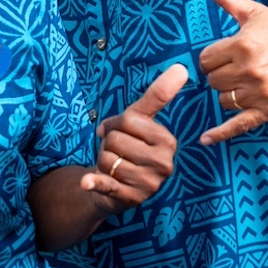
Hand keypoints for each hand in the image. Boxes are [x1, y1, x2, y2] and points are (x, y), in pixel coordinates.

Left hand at [79, 63, 188, 208]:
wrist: (117, 185)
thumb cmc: (129, 146)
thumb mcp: (139, 121)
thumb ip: (158, 95)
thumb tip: (181, 68)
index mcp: (168, 141)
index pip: (129, 120)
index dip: (115, 123)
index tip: (118, 130)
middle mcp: (164, 164)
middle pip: (116, 139)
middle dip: (108, 143)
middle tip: (116, 151)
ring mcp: (149, 184)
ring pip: (107, 158)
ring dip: (102, 160)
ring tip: (113, 165)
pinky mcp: (130, 199)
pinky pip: (107, 184)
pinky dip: (95, 183)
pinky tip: (87, 181)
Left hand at [197, 0, 267, 144]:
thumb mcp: (257, 13)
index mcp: (244, 44)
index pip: (206, 59)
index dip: (213, 58)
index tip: (225, 55)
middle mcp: (250, 70)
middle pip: (212, 81)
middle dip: (220, 75)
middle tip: (236, 68)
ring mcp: (260, 92)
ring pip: (223, 100)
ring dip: (228, 94)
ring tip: (244, 82)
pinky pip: (238, 124)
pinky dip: (220, 133)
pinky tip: (205, 139)